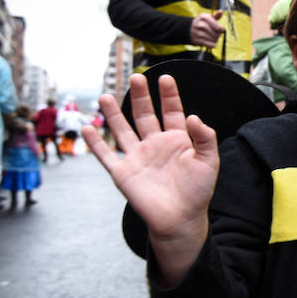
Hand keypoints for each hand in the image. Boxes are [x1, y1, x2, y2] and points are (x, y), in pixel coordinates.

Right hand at [81, 73, 219, 285]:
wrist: (181, 220)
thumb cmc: (197, 192)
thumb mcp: (208, 162)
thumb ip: (205, 138)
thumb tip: (194, 116)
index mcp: (177, 141)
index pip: (172, 112)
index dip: (169, 95)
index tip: (165, 78)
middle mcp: (155, 145)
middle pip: (144, 115)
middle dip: (140, 97)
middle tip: (136, 78)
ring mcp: (138, 157)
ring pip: (122, 130)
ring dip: (114, 114)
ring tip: (106, 96)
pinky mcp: (124, 173)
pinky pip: (106, 155)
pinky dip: (96, 142)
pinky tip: (88, 127)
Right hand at [189, 11, 225, 47]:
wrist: (191, 29)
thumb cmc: (204, 23)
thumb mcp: (209, 18)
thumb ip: (216, 16)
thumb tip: (221, 11)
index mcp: (203, 17)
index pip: (214, 23)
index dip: (220, 28)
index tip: (221, 30)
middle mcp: (198, 23)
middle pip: (212, 31)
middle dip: (217, 34)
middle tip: (218, 35)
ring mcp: (196, 32)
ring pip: (209, 37)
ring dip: (215, 40)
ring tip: (215, 39)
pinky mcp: (196, 39)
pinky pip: (206, 43)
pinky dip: (211, 44)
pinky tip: (213, 43)